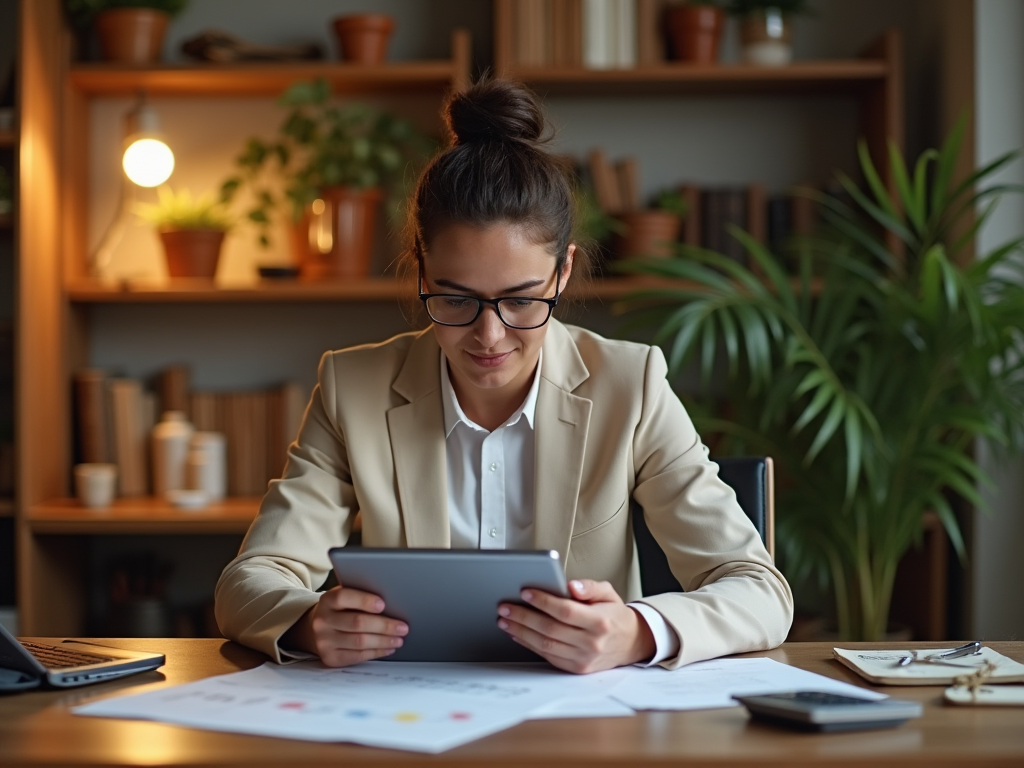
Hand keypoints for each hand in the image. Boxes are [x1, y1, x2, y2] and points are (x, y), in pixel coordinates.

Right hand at [283, 584, 407, 666]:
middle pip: (357, 623)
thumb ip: (360, 597)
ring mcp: (324, 641)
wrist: (318, 628)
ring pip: (359, 642)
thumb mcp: (345, 598)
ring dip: (383, 641)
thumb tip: (392, 600)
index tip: (383, 604)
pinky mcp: (330, 658)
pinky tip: (388, 648)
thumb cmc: (341, 609)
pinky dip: (376, 652)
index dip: (364, 600)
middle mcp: (322, 620)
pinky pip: (357, 656)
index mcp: (327, 600)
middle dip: (384, 626)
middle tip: (403, 627)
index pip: (344, 597)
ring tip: (399, 639)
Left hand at [496, 579, 655, 673]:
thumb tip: (571, 585)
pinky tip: (518, 634)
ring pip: (545, 645)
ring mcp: (583, 659)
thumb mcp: (608, 593)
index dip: (543, 601)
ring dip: (521, 632)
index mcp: (600, 622)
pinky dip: (529, 644)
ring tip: (505, 620)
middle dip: (523, 617)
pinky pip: (547, 656)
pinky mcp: (576, 669)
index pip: (566, 611)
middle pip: (550, 629)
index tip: (525, 592)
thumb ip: (589, 586)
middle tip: (505, 607)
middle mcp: (592, 643)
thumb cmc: (614, 615)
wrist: (630, 643)